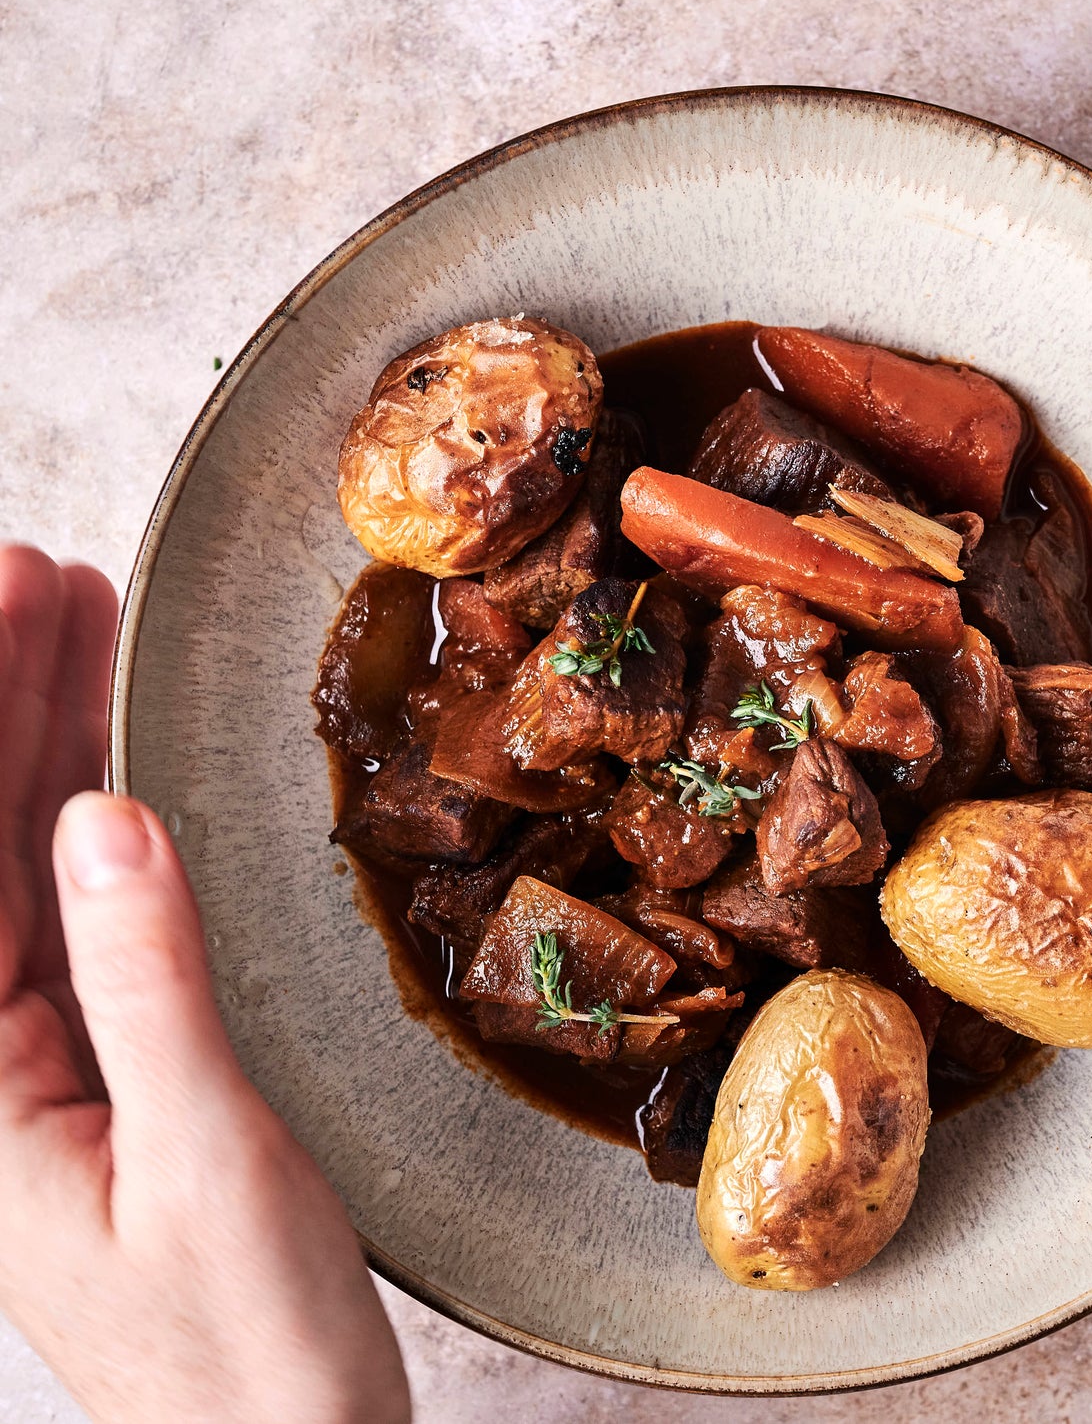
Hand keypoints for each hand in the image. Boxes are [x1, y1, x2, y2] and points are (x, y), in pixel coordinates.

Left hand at [0, 548, 409, 1422]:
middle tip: (41, 573)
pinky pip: (82, 915)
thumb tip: (105, 818)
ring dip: (44, 742)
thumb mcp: (205, 1160)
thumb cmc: (240, 1348)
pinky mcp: (104, 1063)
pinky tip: (115, 756)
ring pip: (20, 866)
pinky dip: (99, 822)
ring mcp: (38, 1063)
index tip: (9, 599)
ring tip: (76, 622)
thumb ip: (145, 985)